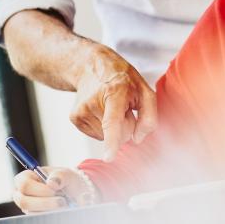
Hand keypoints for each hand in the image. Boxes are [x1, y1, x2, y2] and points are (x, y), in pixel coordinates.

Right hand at [13, 167, 96, 212]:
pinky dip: (51, 214)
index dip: (38, 189)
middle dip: (44, 203)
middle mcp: (22, 193)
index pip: (24, 184)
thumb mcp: (66, 174)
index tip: (53, 191)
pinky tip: (60, 209)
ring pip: (32, 212)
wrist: (73, 194)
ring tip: (64, 203)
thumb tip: (51, 183)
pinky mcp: (33, 215)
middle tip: (62, 202)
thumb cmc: (66, 181)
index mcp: (26, 177)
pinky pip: (39, 218)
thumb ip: (60, 176)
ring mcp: (27, 206)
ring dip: (50, 209)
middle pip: (24, 202)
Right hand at [71, 43, 156, 160]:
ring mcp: (81, 110)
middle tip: (122, 106)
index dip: (112, 140)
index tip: (109, 157)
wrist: (92, 67)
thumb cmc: (122, 79)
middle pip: (118, 134)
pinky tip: (100, 110)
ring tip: (109, 105)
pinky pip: (96, 135)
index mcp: (114, 92)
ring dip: (113, 126)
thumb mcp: (144, 89)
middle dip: (126, 126)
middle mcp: (94, 101)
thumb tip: (138, 139)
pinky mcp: (74, 118)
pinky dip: (102, 127)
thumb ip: (149, 115)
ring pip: (106, 137)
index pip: (113, 121)